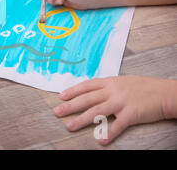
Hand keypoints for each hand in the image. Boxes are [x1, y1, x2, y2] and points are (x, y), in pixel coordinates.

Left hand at [53, 76, 176, 144]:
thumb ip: (107, 86)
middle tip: (57, 113)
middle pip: (87, 99)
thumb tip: (90, 90)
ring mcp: (122, 102)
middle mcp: (113, 91)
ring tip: (70, 127)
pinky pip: (118, 125)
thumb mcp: (122, 82)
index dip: (72, 91)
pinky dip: (109, 133)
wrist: (164, 93)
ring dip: (82, 120)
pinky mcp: (132, 114)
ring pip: (97, 111)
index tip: (60, 97)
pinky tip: (100, 140)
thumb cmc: (143, 87)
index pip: (86, 86)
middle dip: (70, 106)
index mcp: (110, 82)